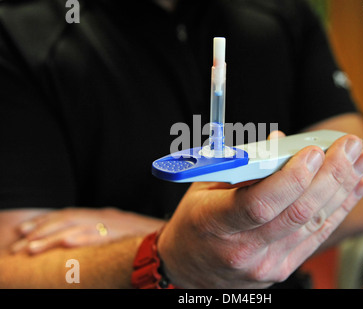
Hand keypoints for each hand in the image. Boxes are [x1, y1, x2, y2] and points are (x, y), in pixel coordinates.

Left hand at [11, 207, 164, 253]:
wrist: (170, 234)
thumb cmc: (145, 237)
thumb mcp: (120, 231)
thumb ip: (102, 232)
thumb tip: (79, 240)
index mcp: (102, 215)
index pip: (68, 215)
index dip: (45, 221)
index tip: (24, 230)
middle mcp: (104, 216)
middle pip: (67, 220)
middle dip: (41, 230)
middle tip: (18, 244)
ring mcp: (112, 223)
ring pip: (76, 227)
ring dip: (52, 236)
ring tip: (31, 247)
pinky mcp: (122, 232)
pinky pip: (100, 234)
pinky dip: (82, 237)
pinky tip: (66, 242)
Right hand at [158, 134, 362, 287]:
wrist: (191, 270)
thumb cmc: (195, 223)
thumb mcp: (203, 189)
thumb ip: (241, 166)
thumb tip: (281, 141)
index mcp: (216, 223)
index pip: (260, 204)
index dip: (292, 178)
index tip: (314, 151)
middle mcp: (244, 249)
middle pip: (297, 213)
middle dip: (330, 175)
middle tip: (349, 147)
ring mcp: (267, 264)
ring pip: (314, 223)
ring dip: (342, 188)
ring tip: (361, 161)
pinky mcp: (283, 269)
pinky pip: (317, 236)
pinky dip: (340, 209)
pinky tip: (355, 187)